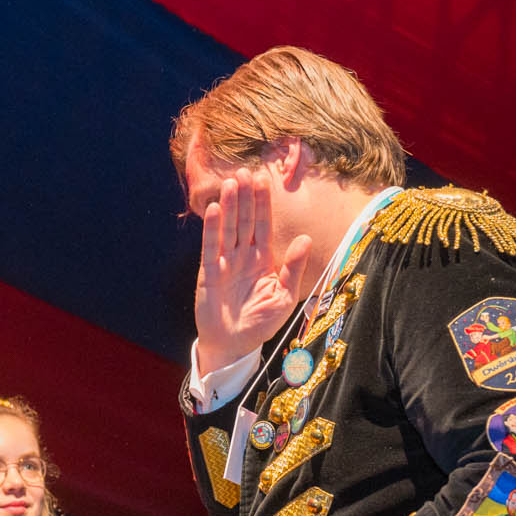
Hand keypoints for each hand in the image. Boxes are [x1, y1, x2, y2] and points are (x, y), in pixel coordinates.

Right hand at [195, 169, 312, 374]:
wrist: (235, 344)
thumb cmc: (260, 322)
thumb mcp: (284, 297)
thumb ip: (293, 268)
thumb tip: (305, 239)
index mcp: (264, 259)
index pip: (264, 225)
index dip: (264, 203)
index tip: (264, 180)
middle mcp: (244, 256)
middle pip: (245, 220)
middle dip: (246, 197)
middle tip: (246, 171)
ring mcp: (226, 262)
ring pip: (229, 228)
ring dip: (230, 205)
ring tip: (232, 182)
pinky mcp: (210, 272)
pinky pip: (212, 246)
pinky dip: (213, 228)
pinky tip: (216, 209)